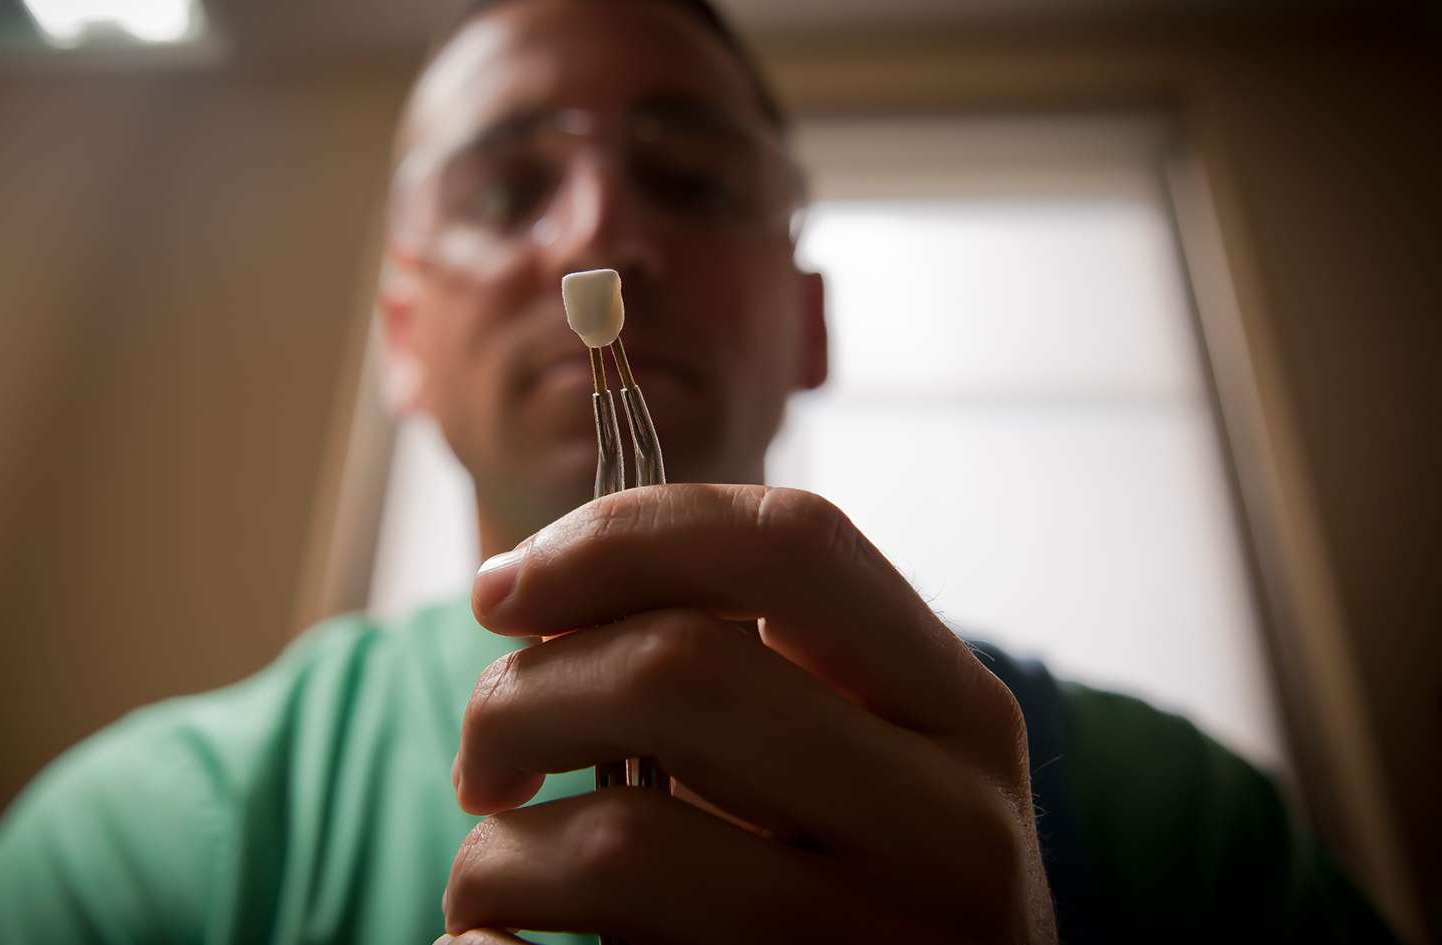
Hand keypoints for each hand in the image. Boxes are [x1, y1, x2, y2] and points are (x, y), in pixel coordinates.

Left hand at [444, 484, 1056, 944]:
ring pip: (620, 844)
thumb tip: (529, 588)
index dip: (617, 538)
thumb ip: (751, 670)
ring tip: (497, 878)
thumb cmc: (851, 896)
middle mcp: (948, 830)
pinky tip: (492, 944)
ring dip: (500, 854)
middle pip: (677, 671)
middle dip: (522, 698)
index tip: (501, 590)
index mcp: (959, 715)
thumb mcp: (857, 763)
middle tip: (486, 761)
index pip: (790, 546)